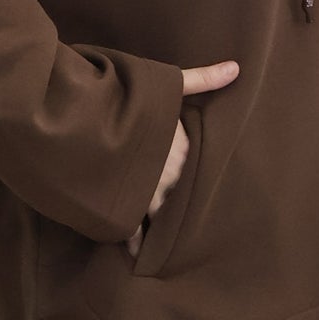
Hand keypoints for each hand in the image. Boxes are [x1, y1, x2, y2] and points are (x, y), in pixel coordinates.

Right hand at [125, 59, 239, 259]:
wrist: (83, 115)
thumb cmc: (126, 97)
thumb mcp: (168, 85)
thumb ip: (202, 80)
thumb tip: (236, 67)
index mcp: (182, 152)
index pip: (194, 176)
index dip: (192, 184)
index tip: (197, 197)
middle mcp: (166, 179)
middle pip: (176, 201)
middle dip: (176, 213)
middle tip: (183, 234)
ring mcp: (141, 195)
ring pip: (154, 218)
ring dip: (155, 233)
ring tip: (157, 251)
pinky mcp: (115, 206)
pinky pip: (126, 228)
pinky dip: (128, 239)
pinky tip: (131, 251)